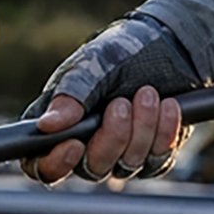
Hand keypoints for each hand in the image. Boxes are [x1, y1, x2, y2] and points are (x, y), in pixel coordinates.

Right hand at [20, 14, 199, 185]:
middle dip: (112, 137)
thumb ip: (70, 96)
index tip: (74, 144)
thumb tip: (46, 126)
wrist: (173, 44)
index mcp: (56, 127)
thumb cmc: (123, 51)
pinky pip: (156, 163)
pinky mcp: (150, 155)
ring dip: (142, 129)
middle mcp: (85, 147)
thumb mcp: (93, 65)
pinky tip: (168, 105)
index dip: (54, 164)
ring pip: (125, 166)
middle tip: (121, 101)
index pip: (40, 165)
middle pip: (91, 169)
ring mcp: (118, 154)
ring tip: (148, 93)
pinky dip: (164, 133)